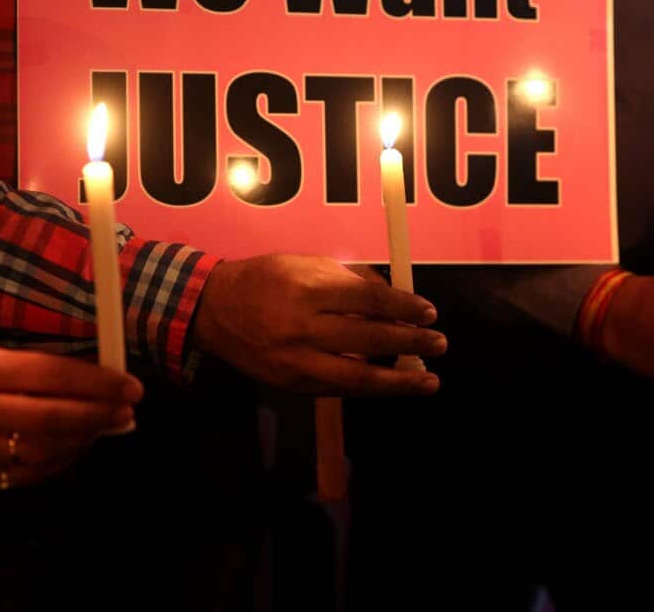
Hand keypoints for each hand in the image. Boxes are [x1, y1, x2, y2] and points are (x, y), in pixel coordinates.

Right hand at [0, 345, 141, 488]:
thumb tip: (107, 383)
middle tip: (128, 412)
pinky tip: (78, 447)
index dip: (98, 383)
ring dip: (85, 440)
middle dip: (99, 415)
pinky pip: (30, 474)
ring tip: (107, 428)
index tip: (131, 387)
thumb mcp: (0, 359)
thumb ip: (48, 370)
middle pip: (52, 417)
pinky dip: (62, 461)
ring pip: (44, 450)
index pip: (52, 375)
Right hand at [193, 254, 446, 394]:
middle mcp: (304, 327)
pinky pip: (338, 389)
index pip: (369, 300)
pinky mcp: (291, 384)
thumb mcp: (305, 264)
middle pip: (369, 339)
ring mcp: (297, 361)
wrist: (214, 310)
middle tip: (439, 343)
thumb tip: (392, 298)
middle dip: (410, 343)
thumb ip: (348, 280)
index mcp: (309, 288)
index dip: (404, 307)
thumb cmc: (266, 278)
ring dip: (398, 382)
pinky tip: (391, 386)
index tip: (429, 312)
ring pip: (357, 378)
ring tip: (428, 382)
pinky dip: (368, 389)